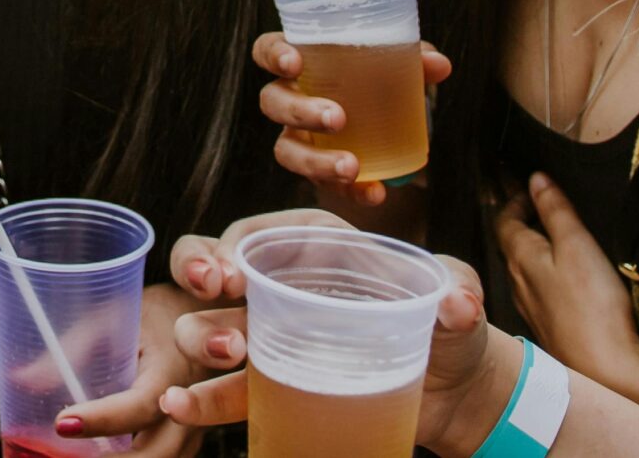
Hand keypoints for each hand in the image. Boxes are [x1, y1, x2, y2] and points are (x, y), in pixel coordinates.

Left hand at [55, 283, 207, 455]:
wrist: (198, 321)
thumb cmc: (152, 315)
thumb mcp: (113, 316)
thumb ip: (72, 346)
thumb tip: (21, 378)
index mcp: (171, 369)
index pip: (140, 405)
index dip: (101, 419)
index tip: (62, 423)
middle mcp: (188, 406)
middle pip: (156, 454)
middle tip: (63, 454)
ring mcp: (190, 429)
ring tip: (76, 453)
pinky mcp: (184, 440)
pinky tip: (97, 453)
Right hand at [158, 226, 500, 455]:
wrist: (456, 390)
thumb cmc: (450, 325)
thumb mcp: (458, 294)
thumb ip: (459, 290)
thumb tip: (457, 302)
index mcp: (319, 248)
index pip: (260, 233)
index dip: (234, 244)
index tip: (230, 269)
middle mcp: (285, 287)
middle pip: (216, 269)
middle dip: (199, 275)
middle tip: (215, 293)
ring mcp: (275, 338)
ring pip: (210, 326)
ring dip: (203, 336)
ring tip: (228, 353)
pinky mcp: (278, 385)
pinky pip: (227, 390)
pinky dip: (200, 398)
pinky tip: (180, 404)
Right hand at [254, 32, 449, 204]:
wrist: (385, 121)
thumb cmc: (376, 78)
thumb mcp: (394, 64)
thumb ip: (414, 60)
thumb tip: (440, 65)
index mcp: (299, 61)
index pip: (266, 50)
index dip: (273, 55)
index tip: (294, 64)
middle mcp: (288, 97)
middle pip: (272, 101)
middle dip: (300, 111)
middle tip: (338, 118)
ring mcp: (297, 136)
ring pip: (286, 149)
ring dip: (316, 160)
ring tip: (351, 166)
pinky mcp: (316, 169)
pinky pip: (324, 184)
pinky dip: (351, 191)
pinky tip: (375, 193)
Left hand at [494, 172, 638, 407]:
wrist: (607, 369)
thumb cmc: (592, 305)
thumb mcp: (577, 245)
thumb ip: (555, 211)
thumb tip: (535, 179)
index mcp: (520, 258)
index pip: (504, 220)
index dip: (515, 200)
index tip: (530, 187)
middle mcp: (518, 283)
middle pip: (511, 244)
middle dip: (523, 222)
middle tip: (541, 206)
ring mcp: (532, 308)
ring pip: (524, 269)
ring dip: (534, 248)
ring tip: (556, 237)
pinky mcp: (549, 327)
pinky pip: (539, 291)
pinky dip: (546, 274)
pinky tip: (566, 278)